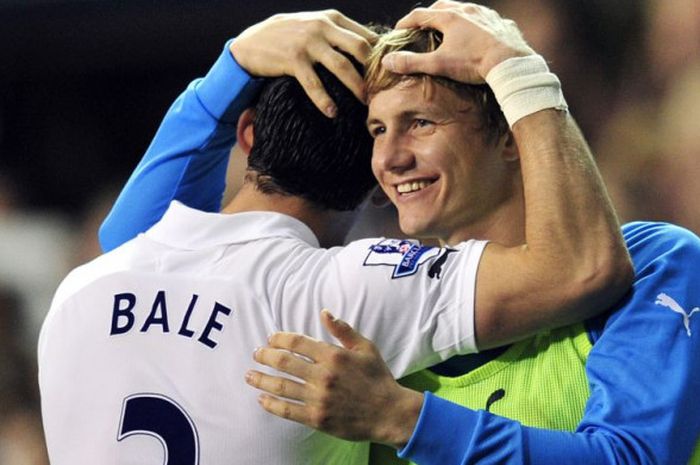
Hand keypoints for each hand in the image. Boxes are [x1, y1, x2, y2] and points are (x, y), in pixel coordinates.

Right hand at [230, 11, 376, 116]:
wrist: (251, 42)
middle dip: (373, 72)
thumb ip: (337, 33)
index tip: (388, 75)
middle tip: (381, 91)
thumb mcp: (314, 25)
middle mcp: (322, 26)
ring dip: (356, 87)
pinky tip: (332, 113)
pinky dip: (324, 100)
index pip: (366, 35)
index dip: (380, 56)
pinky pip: (314, 83)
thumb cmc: (287, 36)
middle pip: (360, 49)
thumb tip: (368, 48)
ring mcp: (308, 42)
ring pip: (342, 67)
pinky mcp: (293, 60)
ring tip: (364, 103)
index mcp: (332, 18)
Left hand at [245, 310, 422, 447]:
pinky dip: (272, 404)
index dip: (280, 339)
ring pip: (281, 386)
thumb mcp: (366, 347)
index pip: (297, 343)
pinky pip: (288, 410)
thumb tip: (324, 312)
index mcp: (334, 356)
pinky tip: (261, 399)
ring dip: (261, 379)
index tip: (270, 339)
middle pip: (284, 362)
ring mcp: (319, 398)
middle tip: (256, 353)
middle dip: (265, 356)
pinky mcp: (317, 418)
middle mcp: (323, 376)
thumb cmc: (378, 378)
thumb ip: (343, 330)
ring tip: (249, 375)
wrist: (389, 413)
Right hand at [383, 1, 533, 82]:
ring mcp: (485, 15)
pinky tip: (474, 33)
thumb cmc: (473, 63)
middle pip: (442, 7)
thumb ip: (412, 63)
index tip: (398, 30)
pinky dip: (473, 24)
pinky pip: (483, 19)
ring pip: (464, 10)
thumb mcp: (439, 64)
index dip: (406, 22)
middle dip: (429, 15)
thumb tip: (388, 61)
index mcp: (449, 17)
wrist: (510, 63)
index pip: (420, 15)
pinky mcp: (500, 23)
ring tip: (447, 28)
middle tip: (422, 26)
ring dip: (452, 17)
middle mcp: (467, 10)